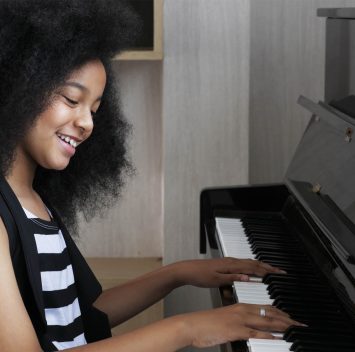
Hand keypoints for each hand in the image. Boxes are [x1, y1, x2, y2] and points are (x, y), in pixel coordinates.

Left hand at [172, 258, 284, 286]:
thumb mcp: (216, 280)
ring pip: (248, 262)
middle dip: (268, 267)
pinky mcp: (224, 263)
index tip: (279, 273)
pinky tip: (252, 268)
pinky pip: (242, 263)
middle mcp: (231, 261)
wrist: (187, 270)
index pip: (253, 267)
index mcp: (231, 265)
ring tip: (271, 269)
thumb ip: (232, 279)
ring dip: (260, 265)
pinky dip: (251, 265)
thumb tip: (248, 277)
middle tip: (280, 271)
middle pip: (253, 263)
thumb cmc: (200, 275)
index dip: (267, 270)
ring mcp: (228, 261)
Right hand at [181, 303, 302, 347]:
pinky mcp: (236, 330)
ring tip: (295, 329)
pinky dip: (268, 335)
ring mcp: (239, 320)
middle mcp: (242, 310)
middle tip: (300, 324)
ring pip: (266, 321)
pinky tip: (277, 338)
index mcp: (240, 306)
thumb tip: (250, 329)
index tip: (291, 317)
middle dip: (287, 318)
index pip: (265, 307)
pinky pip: (255, 333)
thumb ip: (239, 322)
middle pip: (269, 313)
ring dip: (283, 325)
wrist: (193, 325)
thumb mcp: (226, 319)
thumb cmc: (207, 323)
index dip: (280, 312)